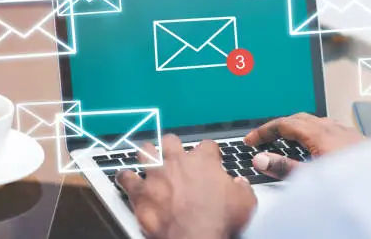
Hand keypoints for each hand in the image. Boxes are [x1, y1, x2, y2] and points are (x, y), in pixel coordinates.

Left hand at [117, 135, 256, 238]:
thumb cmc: (218, 220)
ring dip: (146, 154)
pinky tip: (126, 178)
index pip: (207, 145)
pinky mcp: (140, 192)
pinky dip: (125, 178)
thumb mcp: (244, 202)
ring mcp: (156, 175)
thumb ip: (242, 188)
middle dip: (172, 146)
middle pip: (171, 140)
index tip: (211, 160)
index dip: (210, 153)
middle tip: (175, 156)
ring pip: (145, 151)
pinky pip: (126, 178)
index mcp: (203, 161)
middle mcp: (177, 162)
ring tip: (148, 157)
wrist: (194, 238)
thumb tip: (240, 184)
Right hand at [244, 113, 363, 179]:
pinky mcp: (354, 138)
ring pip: (314, 121)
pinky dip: (312, 130)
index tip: (251, 140)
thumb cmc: (353, 181)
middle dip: (277, 126)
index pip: (284, 124)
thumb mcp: (312, 176)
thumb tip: (260, 159)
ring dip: (295, 127)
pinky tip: (314, 144)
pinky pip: (327, 127)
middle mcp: (332, 127)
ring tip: (284, 140)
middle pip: (298, 119)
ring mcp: (344, 131)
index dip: (264, 131)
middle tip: (263, 138)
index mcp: (319, 133)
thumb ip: (284, 167)